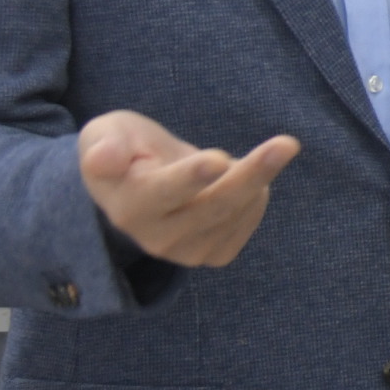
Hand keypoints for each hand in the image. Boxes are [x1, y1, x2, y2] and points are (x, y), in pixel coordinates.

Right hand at [77, 109, 301, 267]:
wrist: (139, 183)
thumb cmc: (123, 149)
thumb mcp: (106, 134)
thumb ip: (104, 145)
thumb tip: (102, 158)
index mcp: (127, 206)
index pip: (162, 194)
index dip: (190, 178)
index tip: (218, 159)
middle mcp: (156, 238)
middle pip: (212, 206)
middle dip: (251, 173)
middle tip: (287, 144)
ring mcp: (187, 252)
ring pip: (236, 213)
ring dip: (259, 176)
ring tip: (267, 150)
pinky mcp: (214, 255)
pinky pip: (246, 222)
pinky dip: (255, 194)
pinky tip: (244, 177)